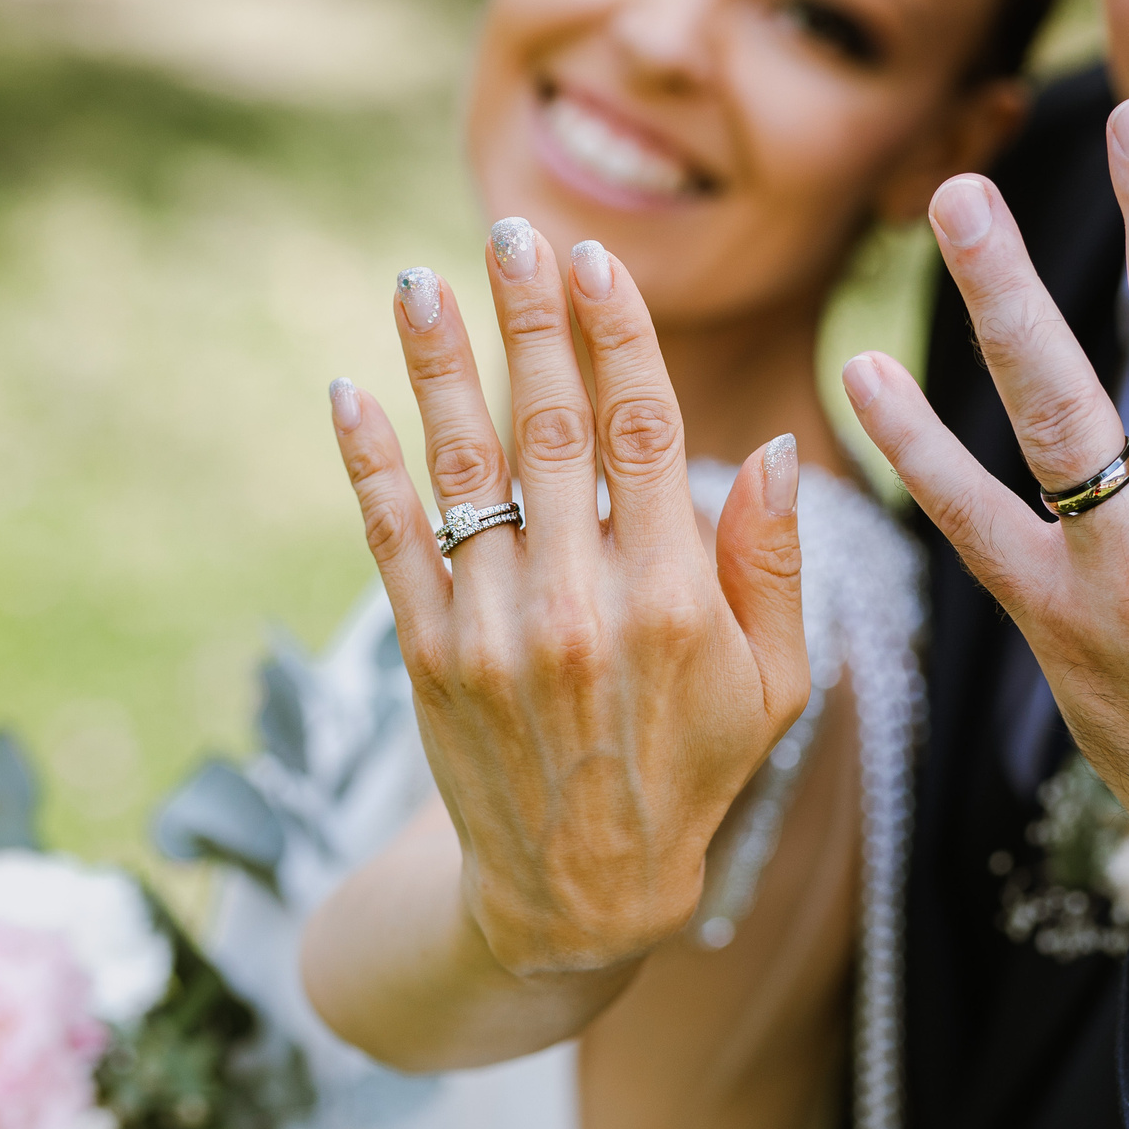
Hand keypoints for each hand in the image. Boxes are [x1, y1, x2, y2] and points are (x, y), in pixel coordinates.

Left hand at [330, 222, 810, 974]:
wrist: (579, 894)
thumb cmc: (693, 771)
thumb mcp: (775, 684)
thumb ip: (774, 565)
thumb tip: (778, 449)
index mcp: (673, 597)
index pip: (644, 432)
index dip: (616, 336)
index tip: (591, 261)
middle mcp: (582, 603)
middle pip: (549, 427)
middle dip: (527, 319)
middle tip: (509, 234)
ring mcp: (496, 630)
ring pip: (464, 470)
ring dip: (438, 367)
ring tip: (418, 283)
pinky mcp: (430, 658)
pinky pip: (393, 542)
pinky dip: (369, 465)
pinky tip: (351, 392)